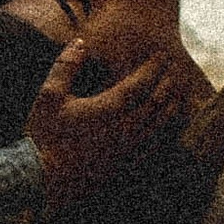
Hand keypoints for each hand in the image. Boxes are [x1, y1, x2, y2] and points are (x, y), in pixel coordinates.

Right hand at [26, 37, 194, 210]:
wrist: (43, 181)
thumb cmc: (45, 137)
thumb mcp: (50, 96)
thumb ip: (66, 66)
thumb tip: (80, 42)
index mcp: (111, 107)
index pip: (142, 81)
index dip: (154, 66)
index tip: (162, 55)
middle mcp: (127, 128)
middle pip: (158, 101)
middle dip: (168, 83)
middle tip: (176, 70)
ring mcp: (130, 150)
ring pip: (161, 125)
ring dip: (172, 107)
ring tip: (179, 96)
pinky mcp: (128, 167)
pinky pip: (155, 148)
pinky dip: (165, 134)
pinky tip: (166, 132)